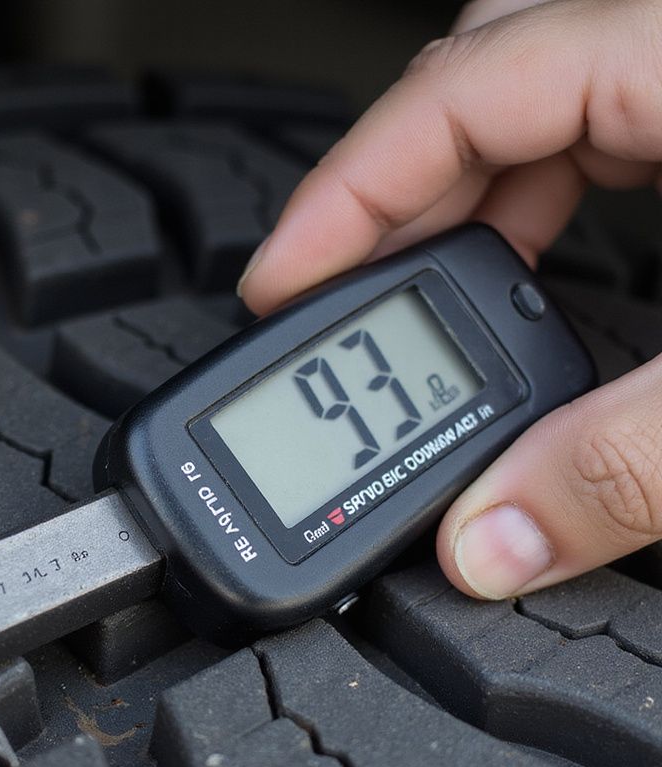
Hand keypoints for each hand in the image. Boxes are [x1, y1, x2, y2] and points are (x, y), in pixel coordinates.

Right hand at [238, 0, 661, 598]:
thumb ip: (629, 465)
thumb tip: (492, 543)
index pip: (462, 87)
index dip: (346, 188)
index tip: (279, 281)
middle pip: (476, 83)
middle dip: (380, 196)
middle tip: (328, 297)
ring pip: (530, 107)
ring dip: (450, 203)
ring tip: (400, 298)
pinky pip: (587, 138)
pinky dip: (525, 207)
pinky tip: (516, 276)